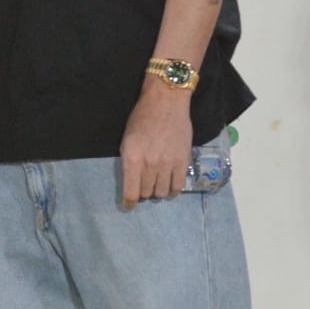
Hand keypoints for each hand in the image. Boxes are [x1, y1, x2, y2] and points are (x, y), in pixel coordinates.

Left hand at [119, 87, 192, 207]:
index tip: (128, 206)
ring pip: (161, 192)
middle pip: (146, 193)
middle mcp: (149, 165)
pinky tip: (169, 186)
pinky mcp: (183, 162)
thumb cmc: (141, 118)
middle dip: (143, 192)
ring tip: (156, 184)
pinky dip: (172, 190)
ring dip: (157, 191)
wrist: (166, 102)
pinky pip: (178, 186)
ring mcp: (168, 164)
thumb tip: (133, 181)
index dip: (129, 203)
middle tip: (144, 186)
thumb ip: (129, 162)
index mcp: (132, 159)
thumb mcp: (127, 140)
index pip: (131, 192)